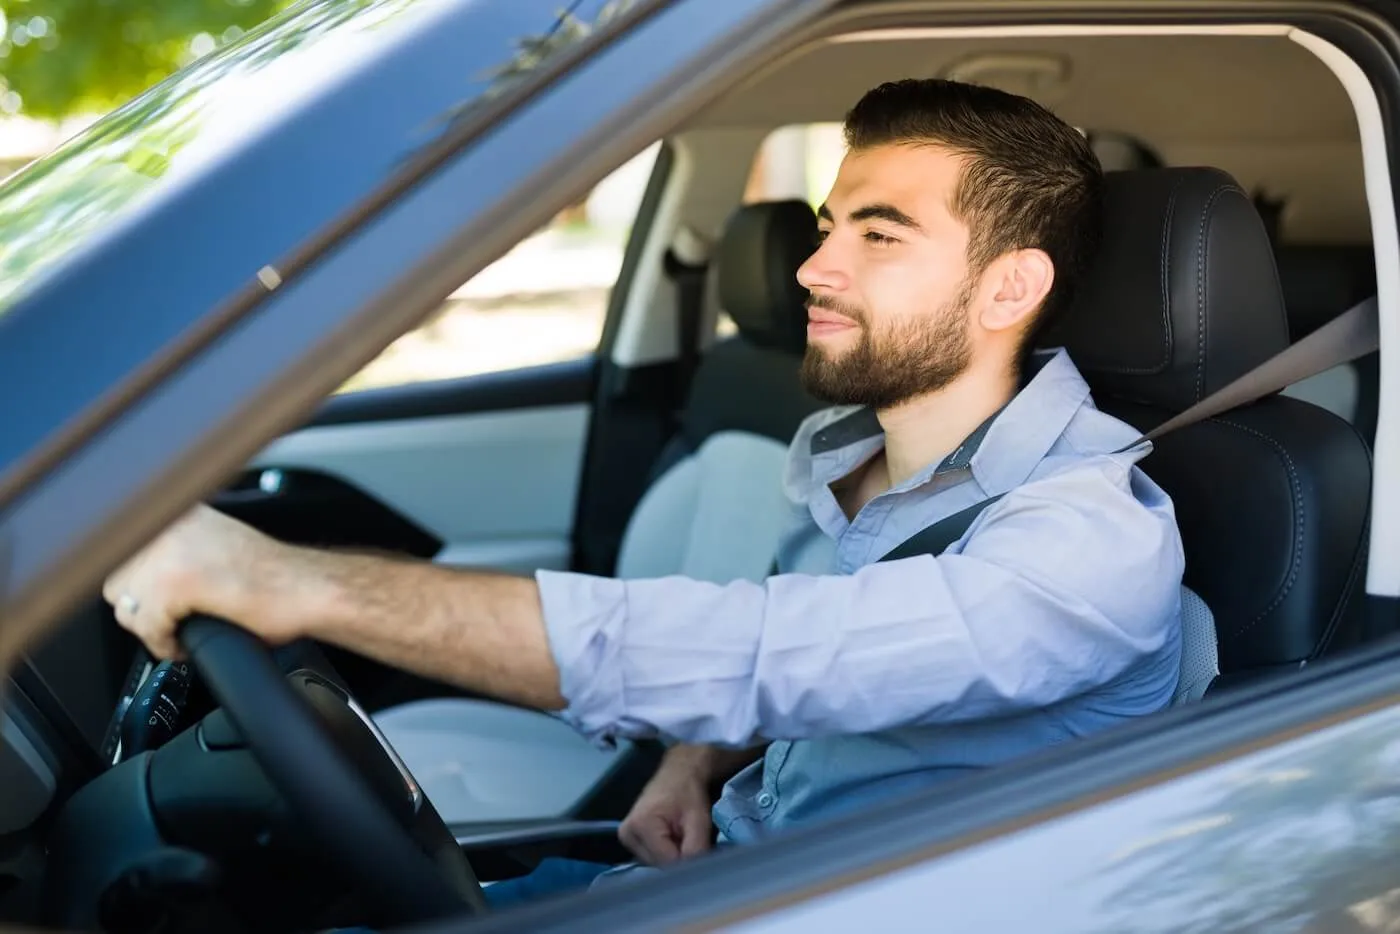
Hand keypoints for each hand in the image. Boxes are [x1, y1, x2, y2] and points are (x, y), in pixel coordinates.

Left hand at [102, 503, 300, 659]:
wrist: (310, 589)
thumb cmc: (277, 576)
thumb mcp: (215, 547)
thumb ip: (179, 551)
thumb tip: (142, 579)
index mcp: (180, 513)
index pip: (123, 555)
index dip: (142, 589)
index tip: (159, 607)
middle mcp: (172, 524)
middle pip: (118, 581)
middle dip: (143, 609)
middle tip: (174, 621)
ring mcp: (173, 551)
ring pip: (127, 605)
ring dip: (153, 627)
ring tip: (182, 632)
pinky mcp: (179, 581)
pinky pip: (148, 626)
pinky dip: (166, 644)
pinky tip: (189, 642)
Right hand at [618, 751, 714, 865]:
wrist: (678, 773)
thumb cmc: (689, 792)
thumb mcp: (699, 819)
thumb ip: (696, 849)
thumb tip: (695, 874)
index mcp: (641, 825)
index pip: (667, 863)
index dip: (686, 859)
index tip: (698, 845)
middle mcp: (627, 833)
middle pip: (659, 865)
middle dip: (678, 857)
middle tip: (688, 836)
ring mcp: (625, 837)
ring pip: (655, 864)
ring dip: (671, 855)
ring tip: (680, 834)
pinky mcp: (628, 839)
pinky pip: (650, 857)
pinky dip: (664, 851)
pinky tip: (671, 836)